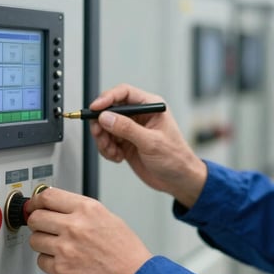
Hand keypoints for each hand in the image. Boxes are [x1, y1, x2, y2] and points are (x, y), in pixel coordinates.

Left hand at [26, 187, 152, 273]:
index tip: (34, 205)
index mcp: (87, 209)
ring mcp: (65, 248)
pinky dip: (48, 262)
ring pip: (35, 239)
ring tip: (57, 246)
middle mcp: (74, 226)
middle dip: (37, 222)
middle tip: (43, 226)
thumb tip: (59, 207)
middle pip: (35, 217)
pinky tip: (62, 260)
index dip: (36, 201)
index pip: (48, 196)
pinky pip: (41, 261)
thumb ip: (81, 210)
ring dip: (42, 242)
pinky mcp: (61, 269)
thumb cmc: (125, 250)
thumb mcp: (107, 217)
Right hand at [89, 83, 206, 207]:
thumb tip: (106, 117)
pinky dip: (107, 150)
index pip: (124, 93)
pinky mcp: (126, 143)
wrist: (178, 181)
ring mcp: (132, 129)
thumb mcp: (151, 142)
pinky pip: (108, 141)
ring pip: (106, 127)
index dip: (107, 98)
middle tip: (99, 135)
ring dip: (104, 140)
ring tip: (112, 151)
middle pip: (110, 110)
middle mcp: (140, 115)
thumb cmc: (175, 158)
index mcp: (151, 106)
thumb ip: (127, 129)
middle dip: (102, 123)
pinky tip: (117, 157)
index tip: (95, 109)